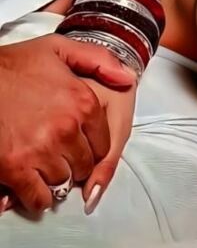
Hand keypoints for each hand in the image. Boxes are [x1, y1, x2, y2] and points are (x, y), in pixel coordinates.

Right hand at [0, 34, 134, 212]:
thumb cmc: (16, 65)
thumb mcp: (59, 49)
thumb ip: (99, 60)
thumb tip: (128, 78)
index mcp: (83, 102)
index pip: (103, 144)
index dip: (91, 146)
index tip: (79, 143)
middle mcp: (67, 129)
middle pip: (85, 166)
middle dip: (75, 163)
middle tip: (60, 155)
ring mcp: (42, 151)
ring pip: (63, 183)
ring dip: (56, 178)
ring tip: (45, 166)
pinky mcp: (16, 168)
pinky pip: (38, 198)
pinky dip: (38, 197)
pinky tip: (32, 185)